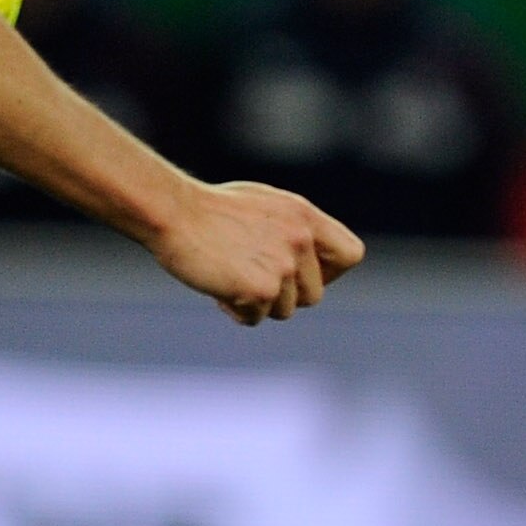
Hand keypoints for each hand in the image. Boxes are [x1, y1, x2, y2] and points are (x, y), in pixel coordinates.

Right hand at [151, 180, 365, 323]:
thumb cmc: (212, 209)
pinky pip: (255, 319)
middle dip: (286, 297)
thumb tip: (312, 260)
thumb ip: (294, 230)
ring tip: (231, 278)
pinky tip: (218, 289)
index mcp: (306, 217)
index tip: (304, 275)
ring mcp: (282, 266)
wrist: (174, 213)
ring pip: (285, 311)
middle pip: (313, 296)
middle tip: (254, 282)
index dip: (331, 273)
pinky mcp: (259, 290)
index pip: (351, 255)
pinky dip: (237, 311)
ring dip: (259, 304)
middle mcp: (300, 241)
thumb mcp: (266, 206)